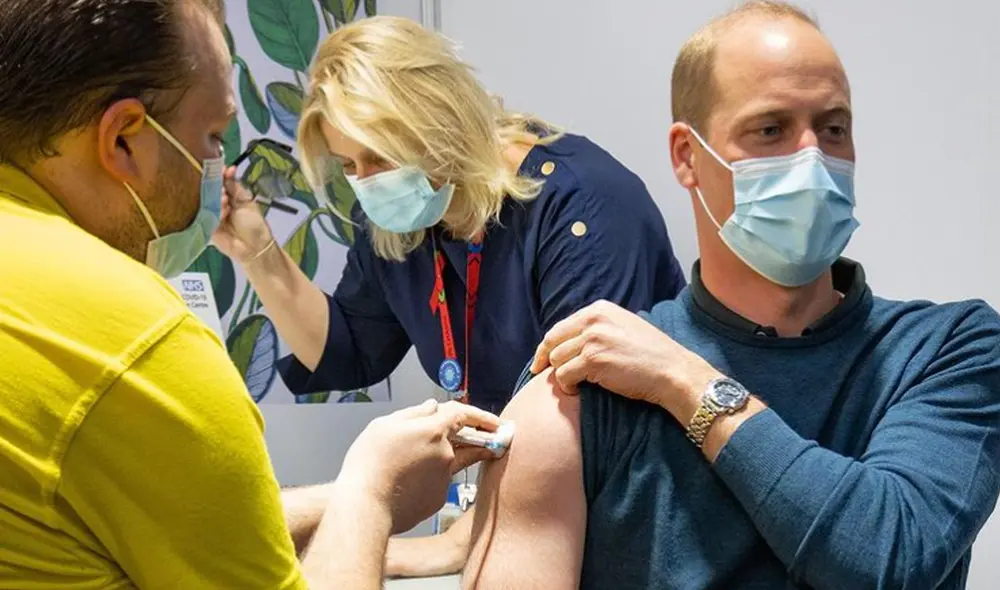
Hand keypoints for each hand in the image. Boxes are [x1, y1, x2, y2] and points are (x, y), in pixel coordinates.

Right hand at [212, 167, 274, 263]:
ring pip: (207, 201)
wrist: (254, 247)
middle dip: (216, 186)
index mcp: (230, 196)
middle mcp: (219, 203)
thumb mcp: (247, 201)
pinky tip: (223, 211)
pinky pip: (207, 215)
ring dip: (216, 198)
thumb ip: (236, 186)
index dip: (220, 174)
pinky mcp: (207, 225)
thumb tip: (229, 169)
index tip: (221, 168)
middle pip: (211, 189)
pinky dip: (215, 211)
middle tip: (222, 185)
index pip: (220, 181)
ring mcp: (212, 214)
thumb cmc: (254, 224)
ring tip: (225, 198)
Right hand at [336, 400, 500, 534]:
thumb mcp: (384, 425)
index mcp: (433, 430)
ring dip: (446, 458)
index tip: (495, 420)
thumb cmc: (369, 464)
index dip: (481, 414)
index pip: (464, 414)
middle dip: (478, 438)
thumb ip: (413, 413)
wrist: (365, 506)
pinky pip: (439, 481)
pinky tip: (408, 480)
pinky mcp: (439, 498)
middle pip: (466, 441)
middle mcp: (445, 454)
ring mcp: (444, 478)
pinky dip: (431, 477)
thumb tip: (432, 407)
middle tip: (485, 436)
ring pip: (451, 462)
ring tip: (416, 462)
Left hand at [530, 300, 721, 421]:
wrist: (673, 371)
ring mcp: (592, 339)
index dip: (548, 345)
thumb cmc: (652, 355)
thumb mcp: (623, 328)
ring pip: (556, 359)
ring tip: (574, 384)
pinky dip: (567, 386)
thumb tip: (571, 341)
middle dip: (543, 359)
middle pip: (552, 341)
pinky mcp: (593, 360)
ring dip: (561, 375)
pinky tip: (578, 391)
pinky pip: (563, 375)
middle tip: (539, 373)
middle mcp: (593, 319)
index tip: (542, 359)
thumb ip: (598, 328)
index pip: (561, 326)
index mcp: (599, 309)